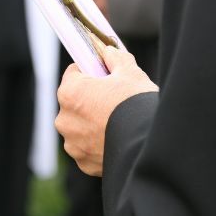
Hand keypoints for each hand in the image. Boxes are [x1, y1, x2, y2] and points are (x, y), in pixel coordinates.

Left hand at [55, 45, 157, 175]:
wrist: (150, 144)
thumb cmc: (136, 104)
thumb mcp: (129, 72)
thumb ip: (116, 58)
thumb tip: (109, 52)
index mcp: (69, 92)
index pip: (73, 74)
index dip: (90, 72)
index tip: (102, 76)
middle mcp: (64, 119)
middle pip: (75, 102)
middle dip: (90, 99)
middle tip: (113, 100)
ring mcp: (73, 143)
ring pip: (80, 127)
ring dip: (92, 124)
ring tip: (116, 122)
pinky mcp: (84, 163)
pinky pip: (87, 149)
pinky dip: (98, 144)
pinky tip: (116, 139)